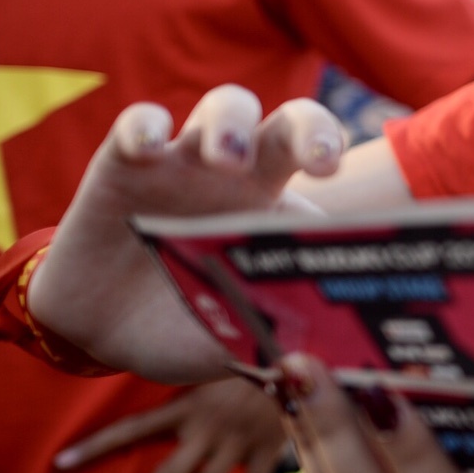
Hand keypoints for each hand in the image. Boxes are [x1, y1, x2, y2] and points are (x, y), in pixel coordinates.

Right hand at [27, 86, 345, 381]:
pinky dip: (146, 126)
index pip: (331, 179)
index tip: (372, 207)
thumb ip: (273, 344)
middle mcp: (244, 176)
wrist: (101, 334)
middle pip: (291, 124)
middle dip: (313, 130)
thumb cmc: (185, 330)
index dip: (358, 189)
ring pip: (225, 107)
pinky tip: (148, 147)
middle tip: (320, 161)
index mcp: (281, 212)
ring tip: (227, 160)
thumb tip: (322, 365)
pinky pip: (140, 124)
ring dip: (232, 124)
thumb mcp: (234, 342)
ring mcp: (186, 163)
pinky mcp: (125, 163)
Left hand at [54, 377, 289, 472]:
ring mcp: (237, 441)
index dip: (97, 444)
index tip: (60, 464)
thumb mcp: (204, 377)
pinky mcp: (266, 450)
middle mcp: (206, 427)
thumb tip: (137, 418)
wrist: (297, 365)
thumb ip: (178, 401)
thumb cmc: (241, 376)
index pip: (133, 427)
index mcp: (185, 406)